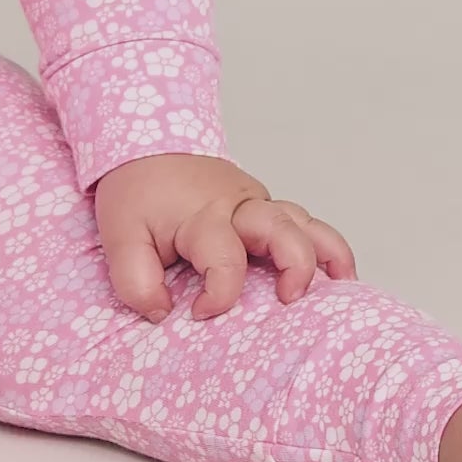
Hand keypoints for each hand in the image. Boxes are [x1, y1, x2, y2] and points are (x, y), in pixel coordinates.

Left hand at [93, 152, 356, 321]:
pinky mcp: (265, 207)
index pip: (225, 261)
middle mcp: (239, 207)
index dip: (218, 296)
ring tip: (342, 287)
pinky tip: (340, 273)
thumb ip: (134, 280)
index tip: (198, 314)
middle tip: (288, 300)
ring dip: (327, 254)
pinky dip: (326, 246)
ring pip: (304, 223)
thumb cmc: (137, 194)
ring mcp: (257, 204)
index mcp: (204, 216)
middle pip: (282, 230)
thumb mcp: (119, 235)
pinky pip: (303, 224)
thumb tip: (162, 314)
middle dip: (295, 266)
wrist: (144, 148)